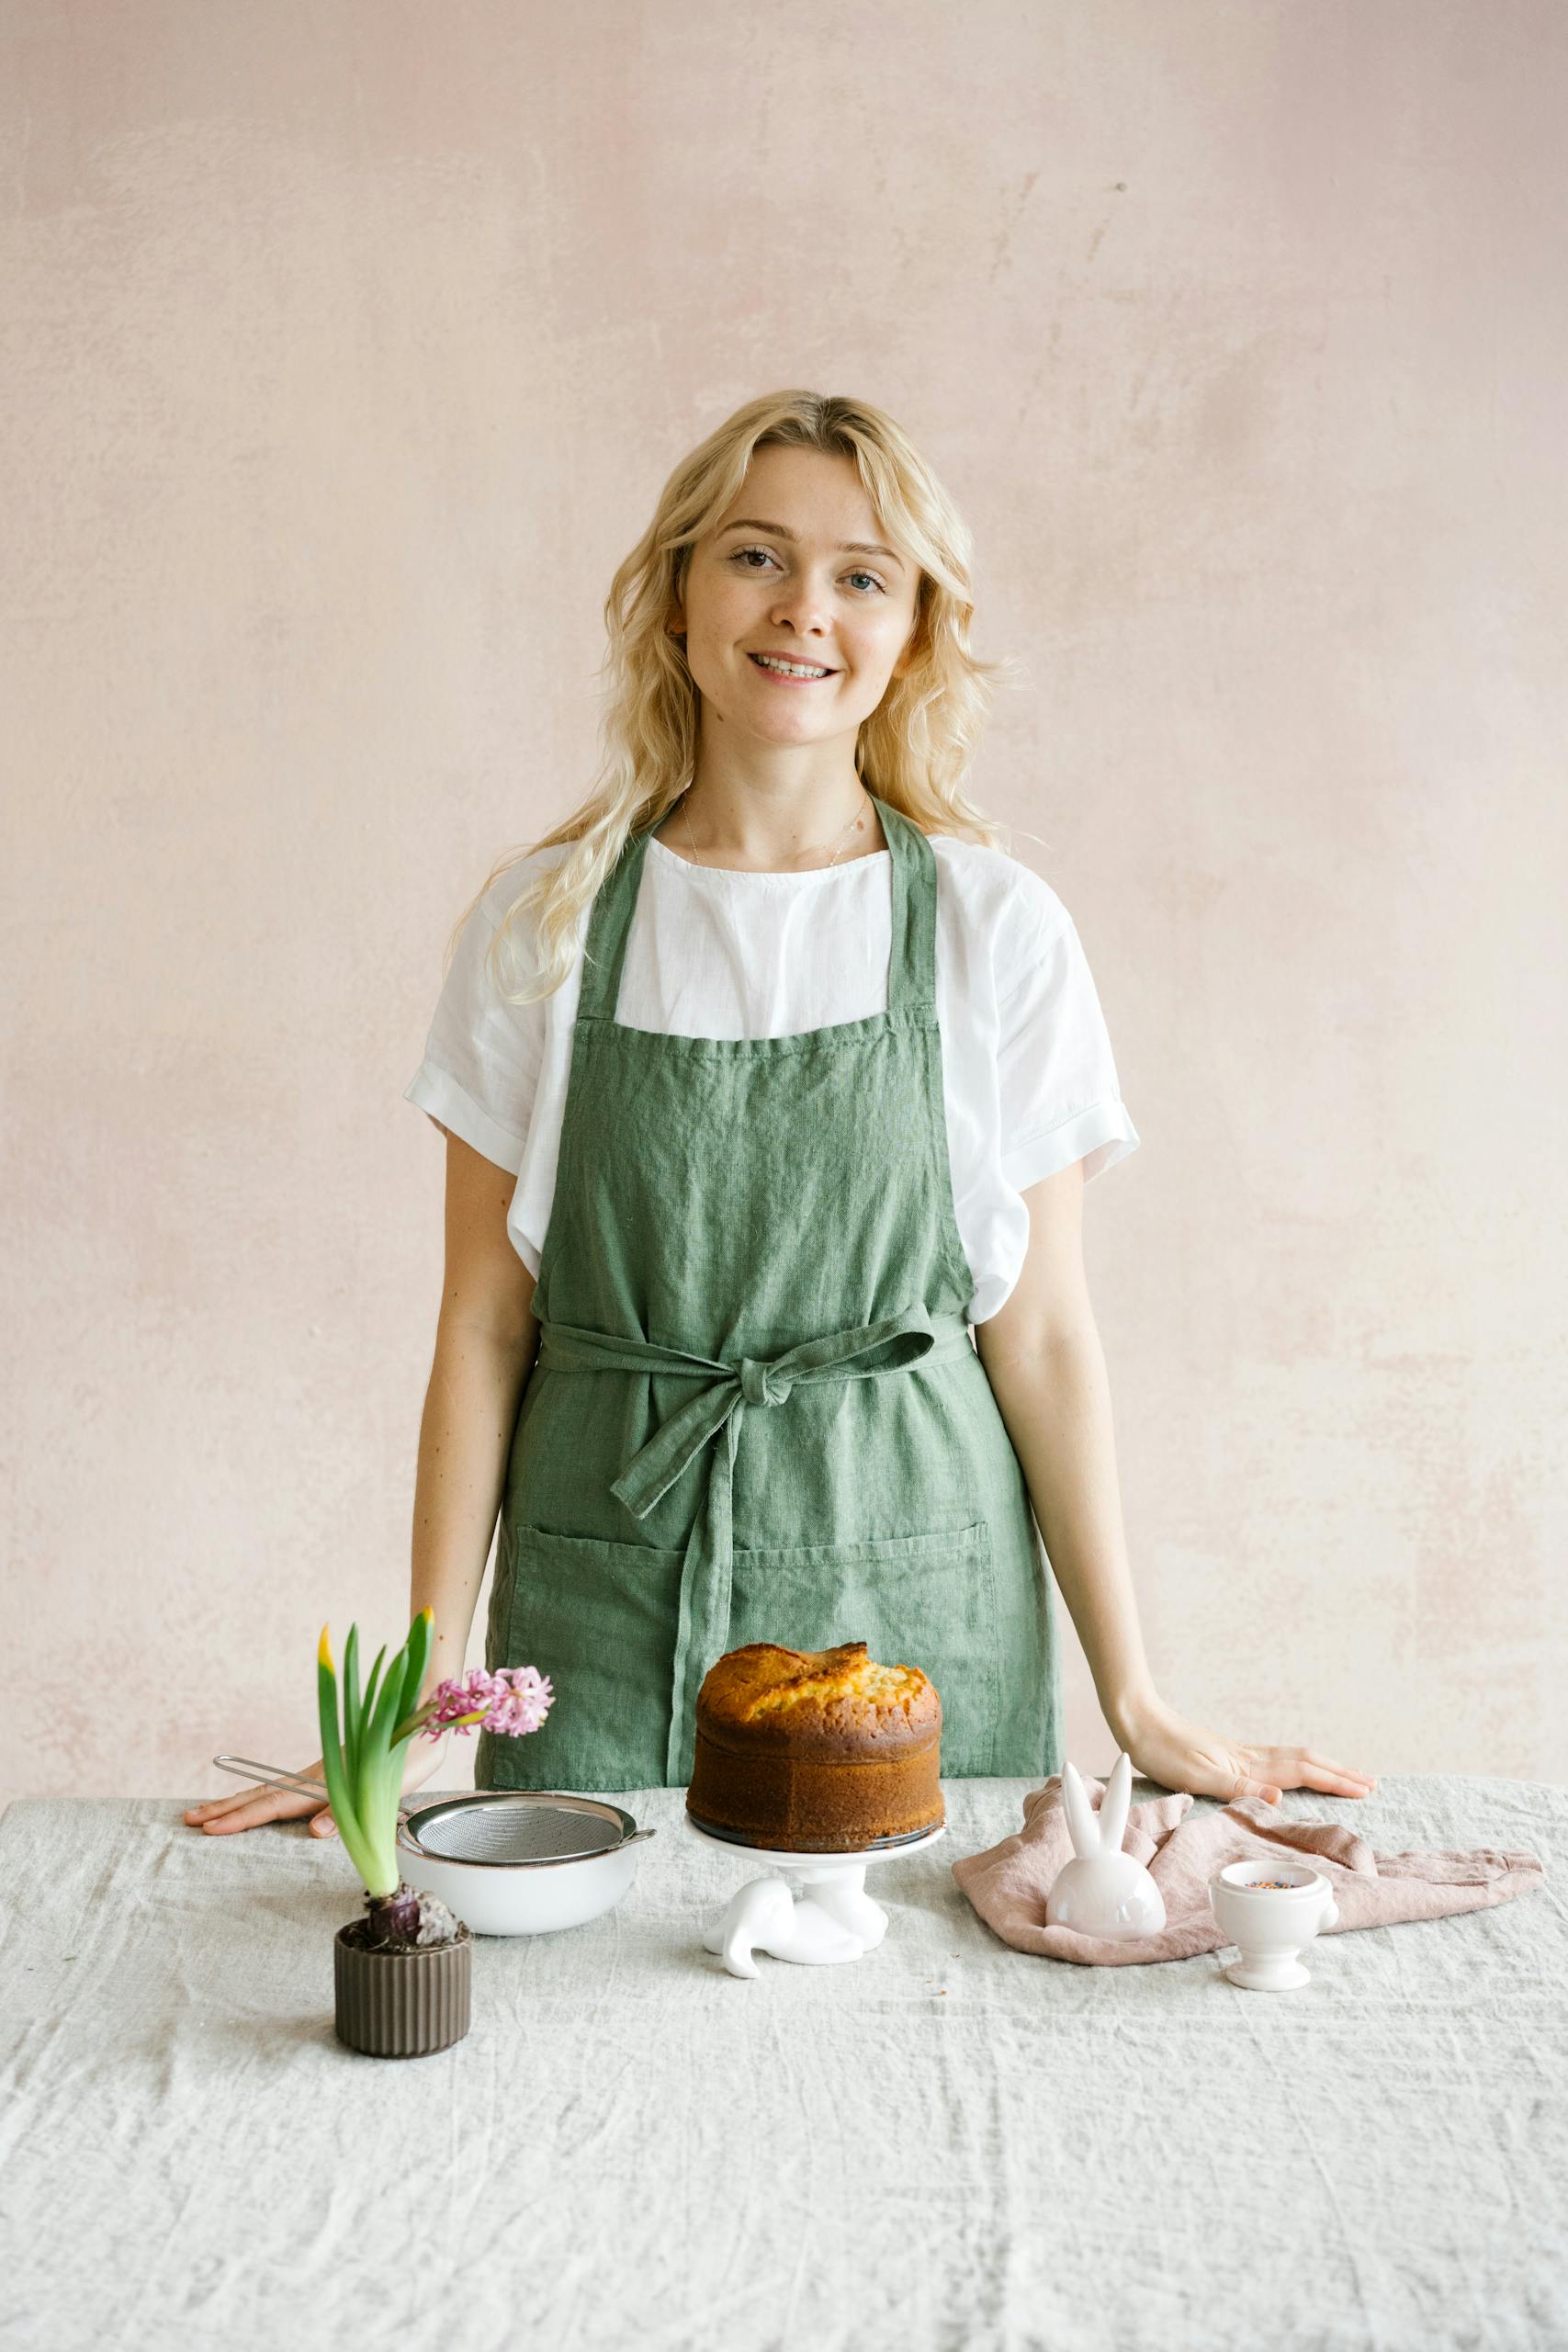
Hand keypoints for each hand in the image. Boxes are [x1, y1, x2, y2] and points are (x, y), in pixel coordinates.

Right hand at [184, 1726, 452, 1839]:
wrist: (422, 1725)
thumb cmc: (409, 1759)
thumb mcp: (384, 1789)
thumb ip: (349, 1810)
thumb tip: (315, 1833)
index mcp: (323, 1782)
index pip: (272, 1804)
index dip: (240, 1818)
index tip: (209, 1828)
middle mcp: (314, 1776)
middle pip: (260, 1794)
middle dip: (224, 1809)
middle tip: (188, 1819)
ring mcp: (316, 1773)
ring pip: (267, 1789)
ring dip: (236, 1803)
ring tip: (205, 1812)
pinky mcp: (325, 1774)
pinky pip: (282, 1789)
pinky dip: (257, 1797)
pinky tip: (251, 1802)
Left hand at [1111, 1692, 1377, 1805]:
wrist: (1137, 1720)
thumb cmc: (1162, 1750)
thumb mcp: (1197, 1775)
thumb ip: (1239, 1787)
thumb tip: (1281, 1797)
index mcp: (1247, 1763)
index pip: (1303, 1772)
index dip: (1335, 1781)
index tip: (1365, 1789)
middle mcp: (1250, 1757)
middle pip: (1306, 1762)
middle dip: (1340, 1773)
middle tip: (1371, 1783)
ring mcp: (1240, 1754)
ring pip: (1294, 1759)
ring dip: (1324, 1767)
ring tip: (1346, 1774)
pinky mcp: (1229, 1754)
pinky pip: (1277, 1760)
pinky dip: (1299, 1766)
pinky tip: (1297, 1770)